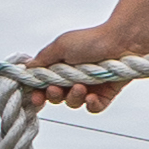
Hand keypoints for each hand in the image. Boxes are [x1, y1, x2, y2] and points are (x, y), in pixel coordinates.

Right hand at [21, 14, 148, 109]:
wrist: (122, 42)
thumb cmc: (91, 40)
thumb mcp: (61, 46)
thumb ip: (42, 59)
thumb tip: (26, 68)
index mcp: (60, 68)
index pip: (43, 85)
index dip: (37, 93)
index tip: (35, 96)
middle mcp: (72, 79)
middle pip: (55, 97)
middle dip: (53, 95)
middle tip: (56, 89)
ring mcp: (89, 88)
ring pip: (73, 103)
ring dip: (73, 97)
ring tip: (80, 86)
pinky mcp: (105, 94)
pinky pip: (93, 108)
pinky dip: (91, 105)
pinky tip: (92, 96)